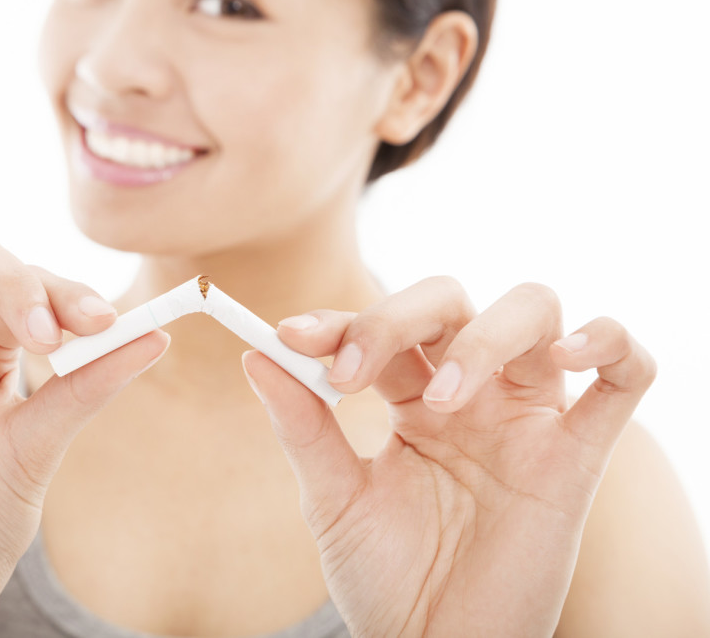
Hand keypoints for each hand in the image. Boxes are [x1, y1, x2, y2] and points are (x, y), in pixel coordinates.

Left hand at [242, 277, 655, 637]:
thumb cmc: (386, 577)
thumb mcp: (334, 500)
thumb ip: (303, 426)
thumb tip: (254, 355)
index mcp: (409, 398)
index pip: (381, 328)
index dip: (340, 321)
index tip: (289, 335)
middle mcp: (470, 394)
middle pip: (450, 302)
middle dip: (395, 318)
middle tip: (351, 372)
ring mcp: (526, 419)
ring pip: (533, 314)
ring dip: (486, 337)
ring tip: (444, 399)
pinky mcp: (577, 457)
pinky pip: (627, 377)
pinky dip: (612, 343)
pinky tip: (571, 353)